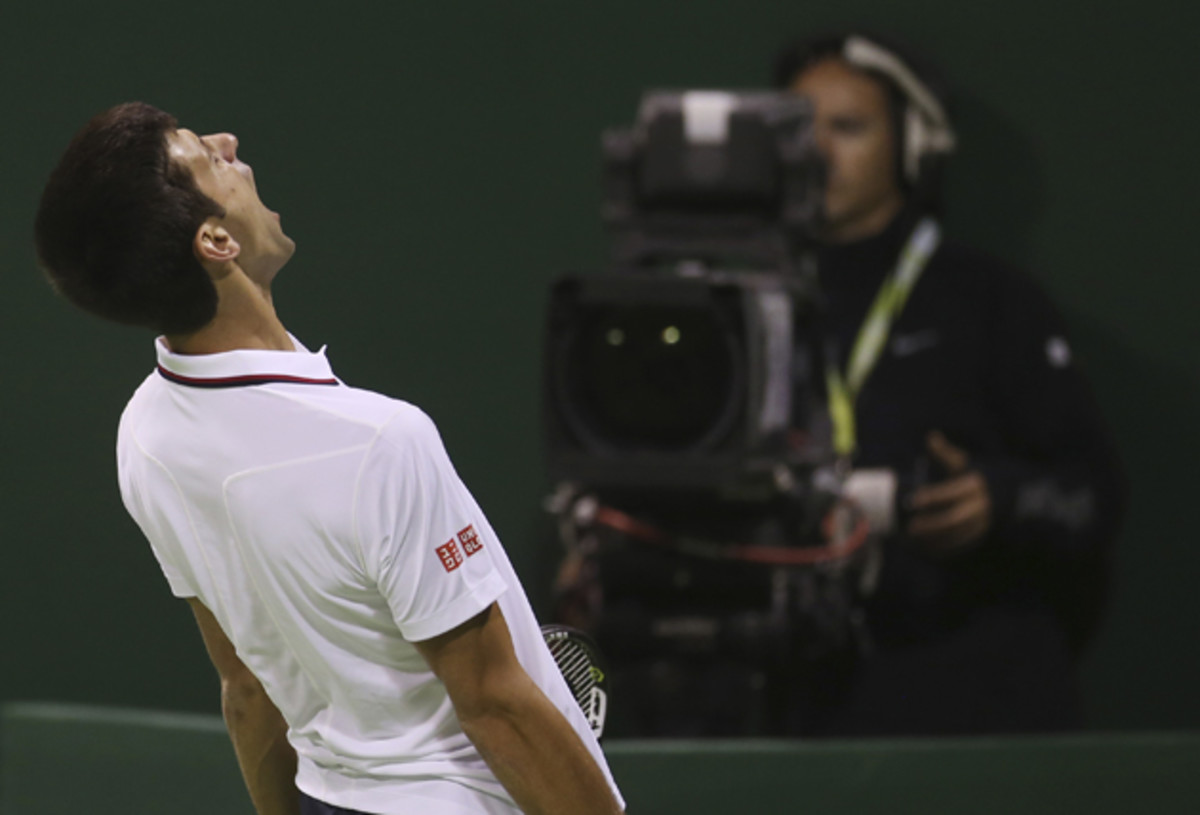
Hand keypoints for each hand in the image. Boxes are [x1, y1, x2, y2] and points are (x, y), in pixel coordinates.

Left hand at [905, 431, 991, 553]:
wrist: (1004, 495)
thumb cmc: (974, 476)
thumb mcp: (963, 462)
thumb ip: (945, 453)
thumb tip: (931, 437)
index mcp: (974, 485)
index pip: (950, 492)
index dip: (931, 497)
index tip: (912, 501)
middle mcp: (980, 505)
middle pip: (954, 519)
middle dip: (932, 524)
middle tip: (911, 526)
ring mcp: (982, 523)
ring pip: (957, 535)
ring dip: (934, 539)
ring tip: (913, 539)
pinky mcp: (981, 535)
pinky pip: (961, 545)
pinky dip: (943, 548)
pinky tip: (925, 547)